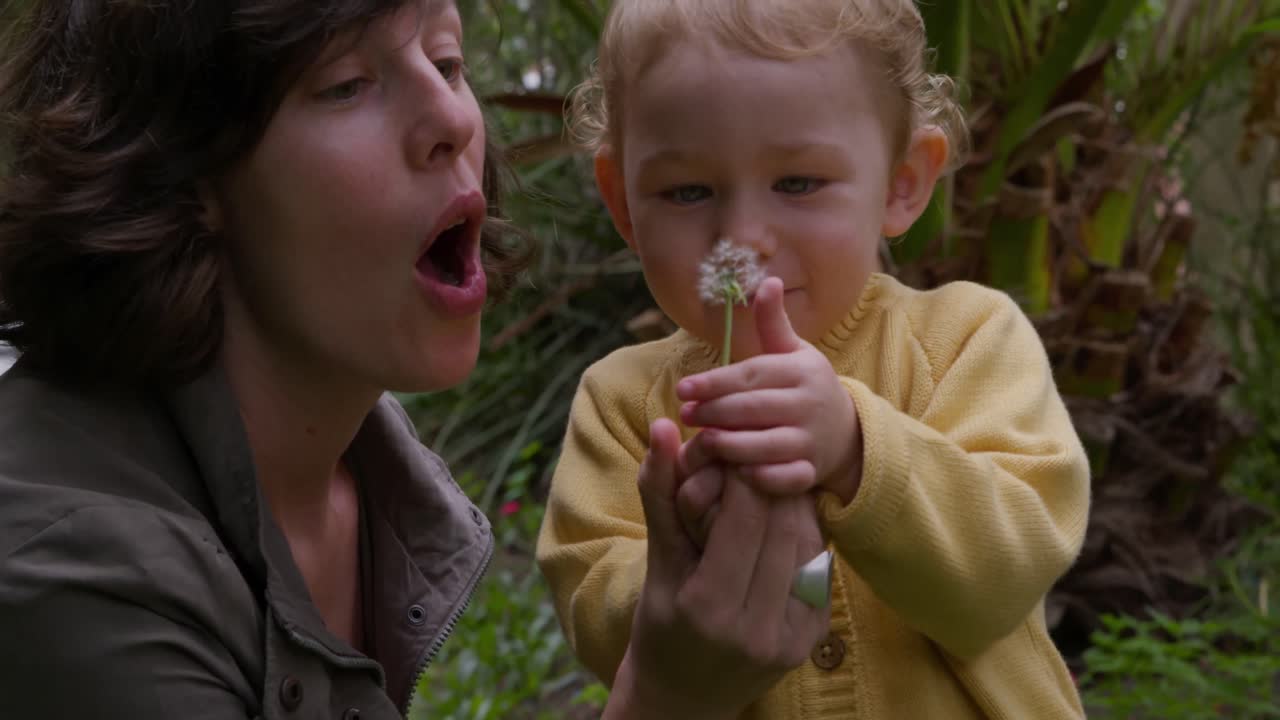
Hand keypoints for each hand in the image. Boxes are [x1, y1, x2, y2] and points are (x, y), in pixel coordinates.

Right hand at [605, 418, 829, 719]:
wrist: (686, 696)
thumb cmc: (660, 623)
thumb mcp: (656, 559)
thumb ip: (661, 491)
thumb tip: (663, 427)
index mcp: (709, 607)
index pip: (746, 516)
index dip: (744, 473)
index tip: (733, 453)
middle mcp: (755, 628)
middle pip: (784, 526)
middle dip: (772, 483)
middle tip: (758, 460)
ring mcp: (790, 638)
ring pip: (809, 543)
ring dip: (793, 506)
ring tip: (771, 489)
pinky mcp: (812, 640)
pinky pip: (818, 569)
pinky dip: (803, 538)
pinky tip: (784, 525)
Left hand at [677, 277, 864, 502]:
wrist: (847, 432)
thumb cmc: (805, 387)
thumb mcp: (794, 352)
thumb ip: (773, 322)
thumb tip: (767, 280)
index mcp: (800, 371)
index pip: (749, 375)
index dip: (713, 383)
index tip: (683, 389)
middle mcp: (808, 404)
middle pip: (751, 410)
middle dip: (712, 413)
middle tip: (685, 415)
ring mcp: (811, 441)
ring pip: (763, 446)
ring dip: (728, 445)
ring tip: (700, 442)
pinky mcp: (811, 472)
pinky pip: (782, 478)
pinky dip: (758, 477)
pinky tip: (733, 472)